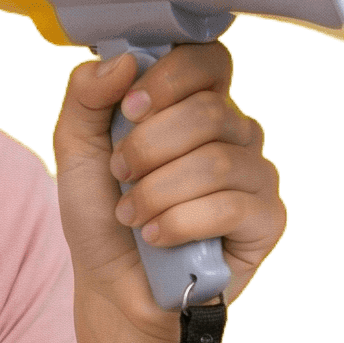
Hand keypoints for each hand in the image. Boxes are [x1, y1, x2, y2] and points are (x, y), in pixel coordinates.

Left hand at [52, 42, 285, 342]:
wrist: (111, 283)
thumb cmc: (101, 210)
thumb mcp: (76, 146)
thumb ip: (87, 95)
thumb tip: (125, 60)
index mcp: (196, 102)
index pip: (209, 59)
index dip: (170, 78)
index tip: (130, 108)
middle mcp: (236, 132)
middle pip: (208, 112)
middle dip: (148, 147)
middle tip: (120, 175)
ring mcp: (257, 174)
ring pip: (215, 161)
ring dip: (156, 192)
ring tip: (131, 215)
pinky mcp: (267, 219)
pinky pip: (230, 206)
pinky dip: (179, 222)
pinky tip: (157, 237)